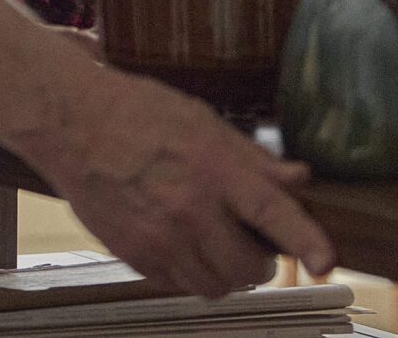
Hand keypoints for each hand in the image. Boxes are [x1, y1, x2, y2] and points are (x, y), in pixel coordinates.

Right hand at [22, 61, 334, 299]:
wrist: (70, 123)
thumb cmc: (136, 111)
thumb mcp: (201, 120)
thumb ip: (252, 157)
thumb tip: (298, 179)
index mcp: (214, 169)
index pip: (274, 213)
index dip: (307, 240)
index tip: (327, 261)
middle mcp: (190, 210)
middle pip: (249, 268)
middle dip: (258, 260)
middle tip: (249, 240)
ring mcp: (160, 238)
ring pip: (215, 286)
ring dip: (224, 272)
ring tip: (212, 244)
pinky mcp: (134, 255)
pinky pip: (178, 285)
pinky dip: (188, 273)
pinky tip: (179, 243)